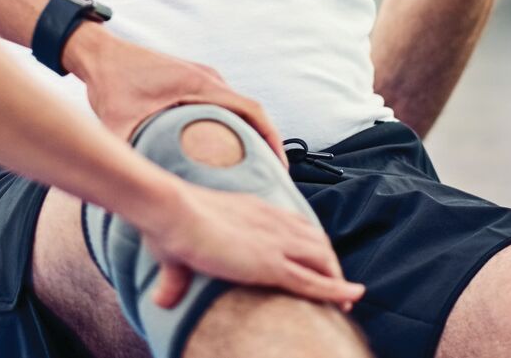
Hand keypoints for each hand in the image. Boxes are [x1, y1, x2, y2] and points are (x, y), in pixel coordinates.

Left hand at [67, 27, 285, 160]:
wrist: (97, 53)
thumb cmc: (109, 82)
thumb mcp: (120, 124)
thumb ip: (130, 154)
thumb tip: (136, 188)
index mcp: (201, 84)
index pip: (253, 110)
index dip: (272, 139)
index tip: (280, 168)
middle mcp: (208, 78)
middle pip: (252, 112)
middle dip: (266, 144)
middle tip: (271, 179)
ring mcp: (201, 77)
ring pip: (238, 108)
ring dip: (250, 134)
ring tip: (254, 170)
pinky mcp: (192, 80)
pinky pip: (224, 104)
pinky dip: (233, 126)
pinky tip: (226, 150)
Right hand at [133, 179, 363, 310]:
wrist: (173, 211)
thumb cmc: (169, 224)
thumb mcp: (176, 249)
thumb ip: (175, 277)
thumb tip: (161, 300)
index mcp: (254, 210)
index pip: (295, 224)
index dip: (309, 243)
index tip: (316, 259)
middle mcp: (272, 222)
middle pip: (316, 240)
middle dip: (330, 262)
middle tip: (337, 284)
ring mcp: (275, 243)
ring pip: (322, 260)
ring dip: (337, 278)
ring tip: (347, 297)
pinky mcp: (271, 264)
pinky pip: (314, 281)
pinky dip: (336, 290)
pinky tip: (350, 297)